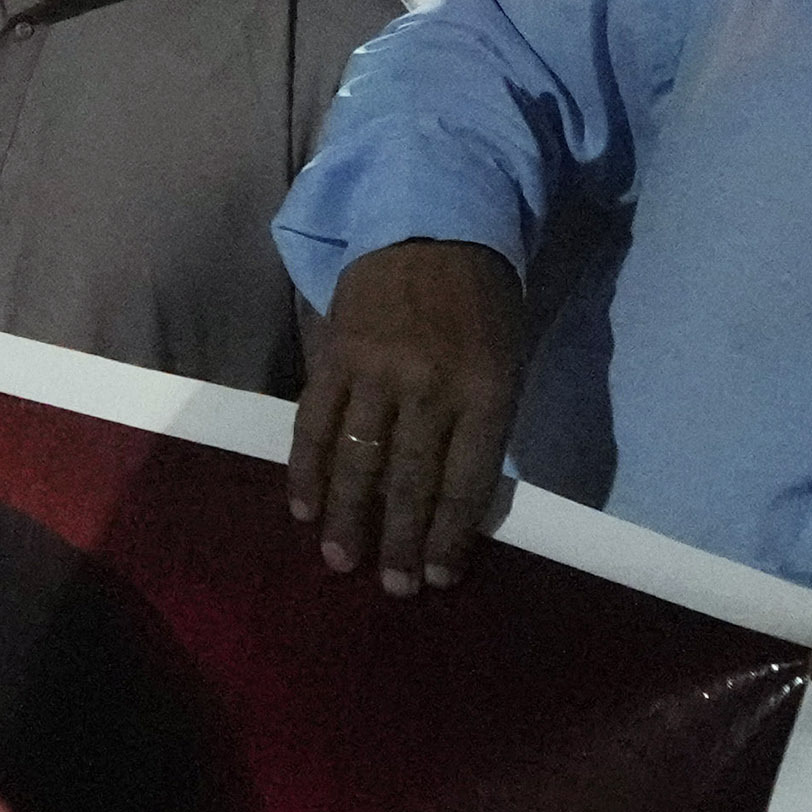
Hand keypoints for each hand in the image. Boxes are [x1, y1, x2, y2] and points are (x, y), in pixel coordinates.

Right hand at [290, 238, 527, 589]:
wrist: (433, 222)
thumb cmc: (482, 302)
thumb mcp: (507, 360)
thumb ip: (482, 425)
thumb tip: (451, 501)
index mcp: (485, 390)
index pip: (466, 482)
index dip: (451, 537)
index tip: (440, 579)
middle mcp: (429, 386)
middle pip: (410, 481)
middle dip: (400, 542)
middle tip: (393, 589)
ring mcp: (375, 370)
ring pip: (358, 460)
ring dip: (348, 518)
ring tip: (342, 562)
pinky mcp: (334, 355)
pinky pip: (313, 422)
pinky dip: (307, 469)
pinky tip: (304, 509)